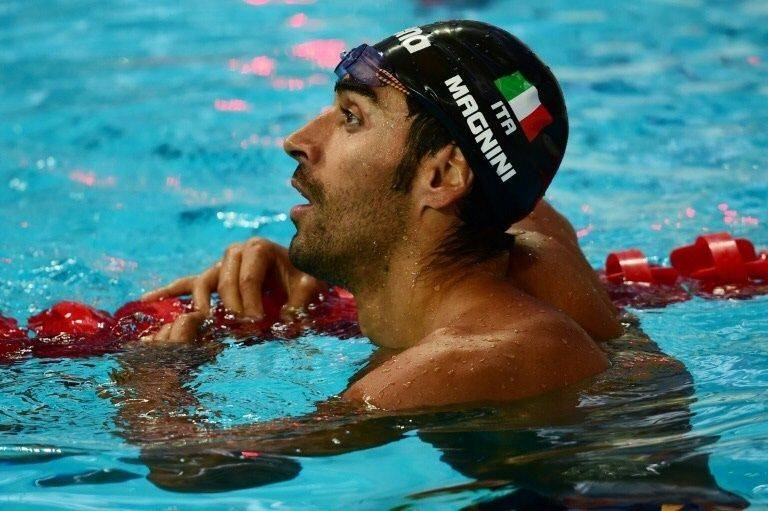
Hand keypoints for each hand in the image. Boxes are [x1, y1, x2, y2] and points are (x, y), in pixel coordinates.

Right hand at [141, 238, 326, 341]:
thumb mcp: (311, 287)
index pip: (247, 277)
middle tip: (241, 329)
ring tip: (207, 323)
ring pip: (202, 282)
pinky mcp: (212, 277)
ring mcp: (221, 264)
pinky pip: (186, 283)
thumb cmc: (305, 281)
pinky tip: (147, 301)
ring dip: (204, 304)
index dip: (251, 302)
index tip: (258, 323)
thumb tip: (286, 320)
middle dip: (232, 307)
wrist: (300, 277)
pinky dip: (168, 291)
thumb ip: (302, 301)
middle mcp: (236, 251)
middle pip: (224, 280)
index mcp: (259, 248)